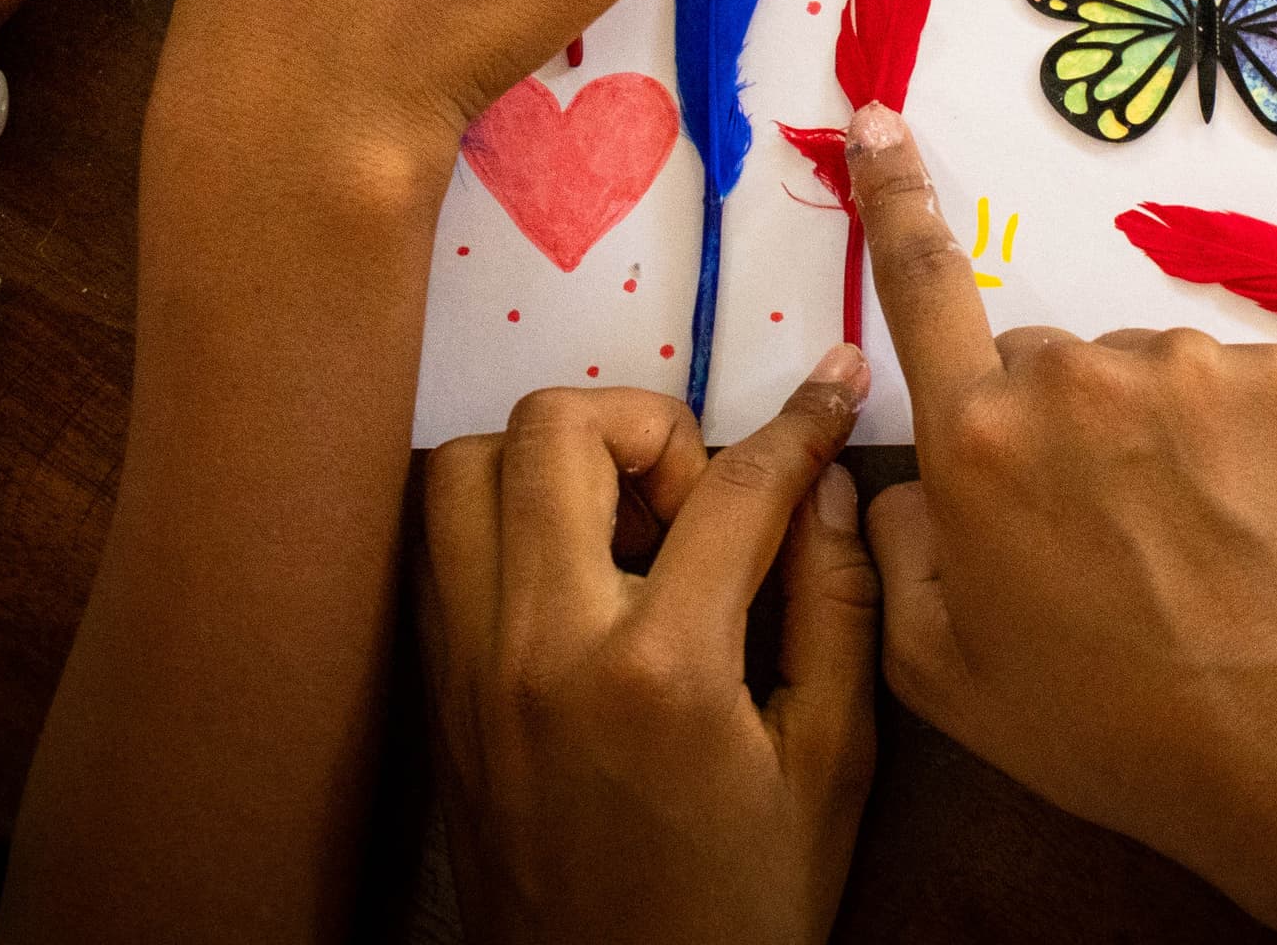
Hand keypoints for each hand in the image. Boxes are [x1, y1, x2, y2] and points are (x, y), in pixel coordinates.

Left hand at [420, 363, 879, 944]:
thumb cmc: (741, 909)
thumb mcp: (834, 767)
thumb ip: (839, 608)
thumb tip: (826, 485)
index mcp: (658, 672)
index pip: (732, 488)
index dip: (801, 421)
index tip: (834, 385)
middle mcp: (539, 650)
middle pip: (556, 430)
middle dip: (650, 424)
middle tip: (702, 496)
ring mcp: (470, 669)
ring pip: (465, 469)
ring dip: (554, 462)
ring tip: (629, 528)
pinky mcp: (437, 694)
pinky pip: (441, 548)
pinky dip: (504, 520)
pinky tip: (579, 573)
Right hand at [845, 108, 1276, 885]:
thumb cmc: (1103, 720)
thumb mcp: (942, 668)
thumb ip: (892, 553)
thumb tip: (904, 485)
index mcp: (975, 439)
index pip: (919, 286)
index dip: (893, 196)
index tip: (876, 120)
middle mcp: (1074, 375)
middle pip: (1038, 365)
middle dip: (1047, 429)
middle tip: (1092, 539)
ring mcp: (1185, 364)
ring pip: (1137, 376)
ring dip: (1143, 437)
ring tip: (1179, 545)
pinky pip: (1226, 385)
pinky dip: (1227, 441)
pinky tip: (1239, 522)